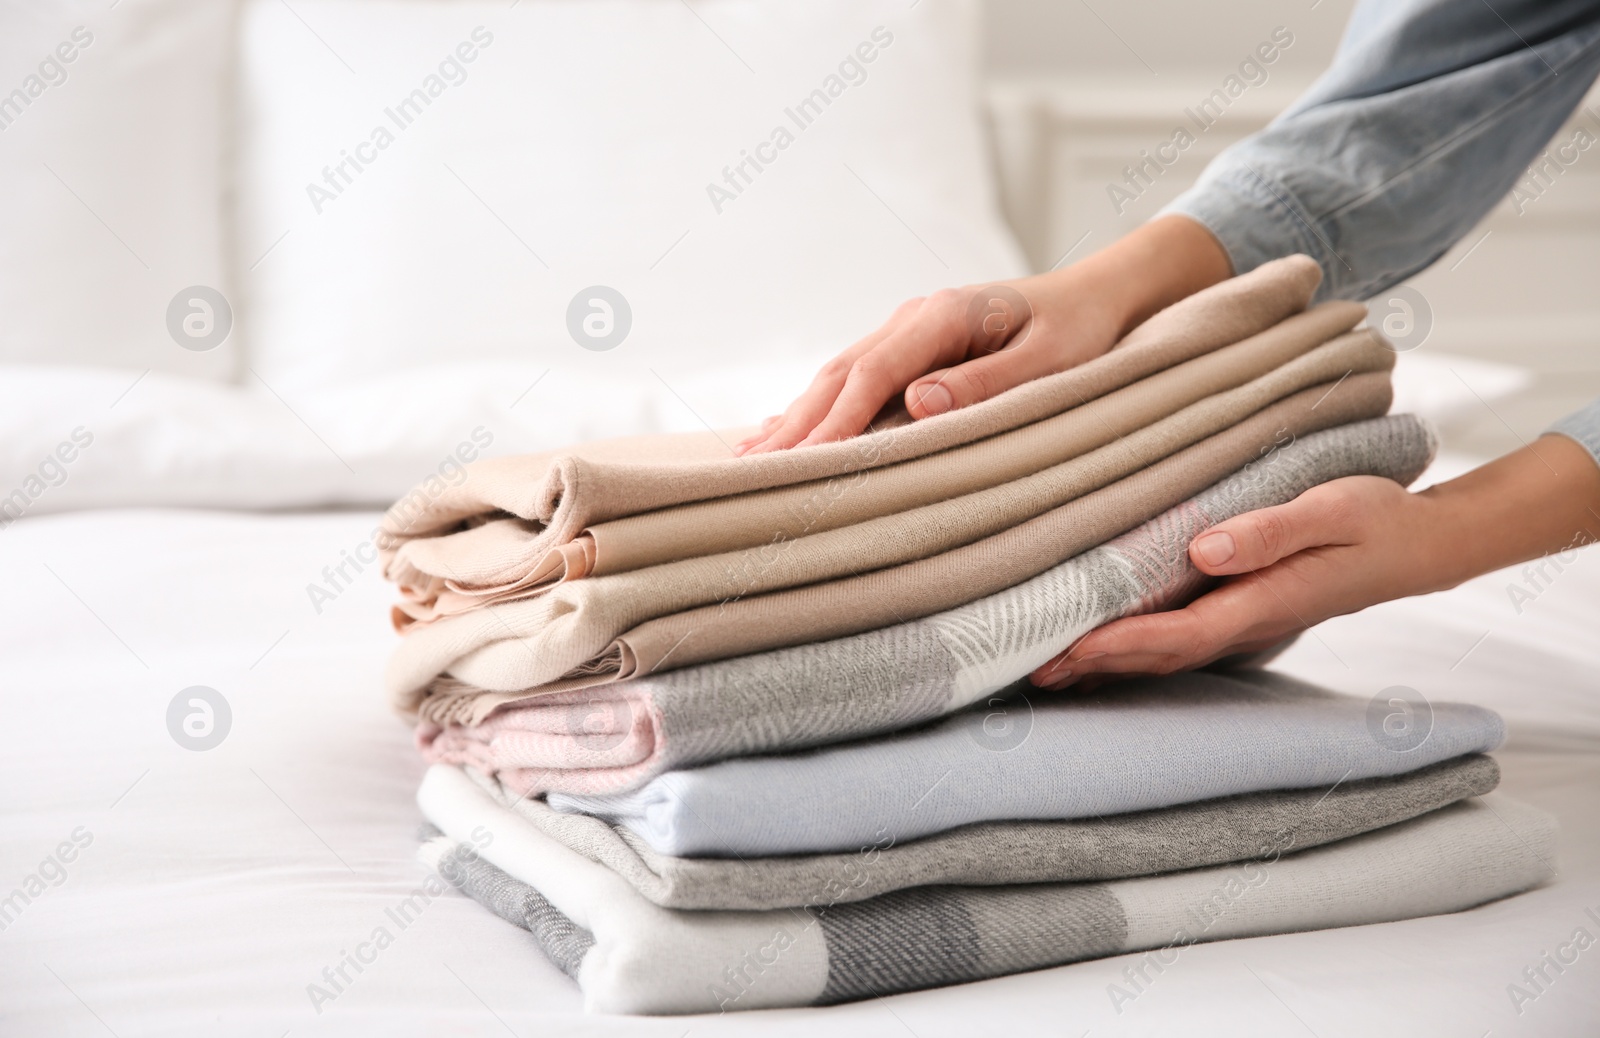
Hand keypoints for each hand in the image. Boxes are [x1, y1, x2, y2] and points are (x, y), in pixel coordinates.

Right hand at [735, 215, 1231, 453]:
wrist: (1101, 294)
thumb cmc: (1084, 331)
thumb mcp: (1052, 361)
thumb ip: (986, 382)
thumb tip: (917, 402)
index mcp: (944, 314)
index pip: (871, 374)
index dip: (833, 421)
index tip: (800, 463)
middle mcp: (915, 317)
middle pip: (839, 374)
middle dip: (796, 426)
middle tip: (752, 476)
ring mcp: (909, 330)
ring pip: (838, 377)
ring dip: (797, 418)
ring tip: (753, 461)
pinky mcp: (913, 348)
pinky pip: (854, 381)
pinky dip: (818, 409)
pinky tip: (786, 431)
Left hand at [1030, 435, 1599, 689]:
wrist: (1415, 545)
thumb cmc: (1373, 519)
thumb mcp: (1330, 509)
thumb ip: (1270, 530)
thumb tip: (1205, 549)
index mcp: (1263, 600)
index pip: (1178, 634)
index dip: (1122, 645)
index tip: (1068, 649)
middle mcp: (1247, 623)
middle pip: (1159, 656)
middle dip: (1096, 666)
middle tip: (1028, 668)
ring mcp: (1243, 624)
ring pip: (1164, 656)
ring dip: (1107, 666)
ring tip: (1043, 670)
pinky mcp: (1239, 614)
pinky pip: (1176, 641)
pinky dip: (1132, 653)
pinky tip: (1096, 652)